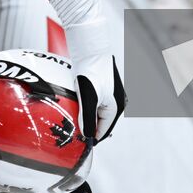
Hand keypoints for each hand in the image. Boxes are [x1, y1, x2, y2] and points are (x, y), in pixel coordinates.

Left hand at [63, 19, 125, 141]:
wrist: (90, 47)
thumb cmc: (91, 70)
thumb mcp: (88, 98)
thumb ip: (88, 119)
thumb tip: (87, 136)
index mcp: (116, 106)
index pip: (104, 130)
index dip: (92, 138)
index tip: (80, 145)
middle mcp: (117, 101)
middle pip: (102, 122)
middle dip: (90, 128)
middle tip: (75, 135)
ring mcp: (112, 93)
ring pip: (98, 112)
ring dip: (88, 118)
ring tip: (75, 123)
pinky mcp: (105, 85)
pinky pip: (96, 102)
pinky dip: (88, 108)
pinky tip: (78, 107)